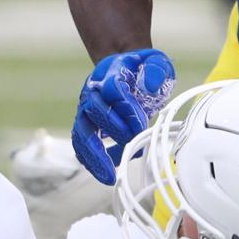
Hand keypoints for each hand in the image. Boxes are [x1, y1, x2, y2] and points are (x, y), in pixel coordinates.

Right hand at [71, 48, 175, 185]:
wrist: (124, 70)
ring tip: (109, 176)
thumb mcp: (157, 62)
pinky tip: (104, 174)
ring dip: (94, 155)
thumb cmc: (143, 70)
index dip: (126, 107)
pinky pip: (81, 145)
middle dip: (113, 129)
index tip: (142, 123)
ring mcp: (86, 108)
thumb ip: (156, 70)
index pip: (112, 88)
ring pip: (81, 132)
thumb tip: (150, 86)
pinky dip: (91, 161)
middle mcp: (93, 90)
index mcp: (110, 72)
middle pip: (93, 110)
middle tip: (132, 142)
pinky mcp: (85, 124)